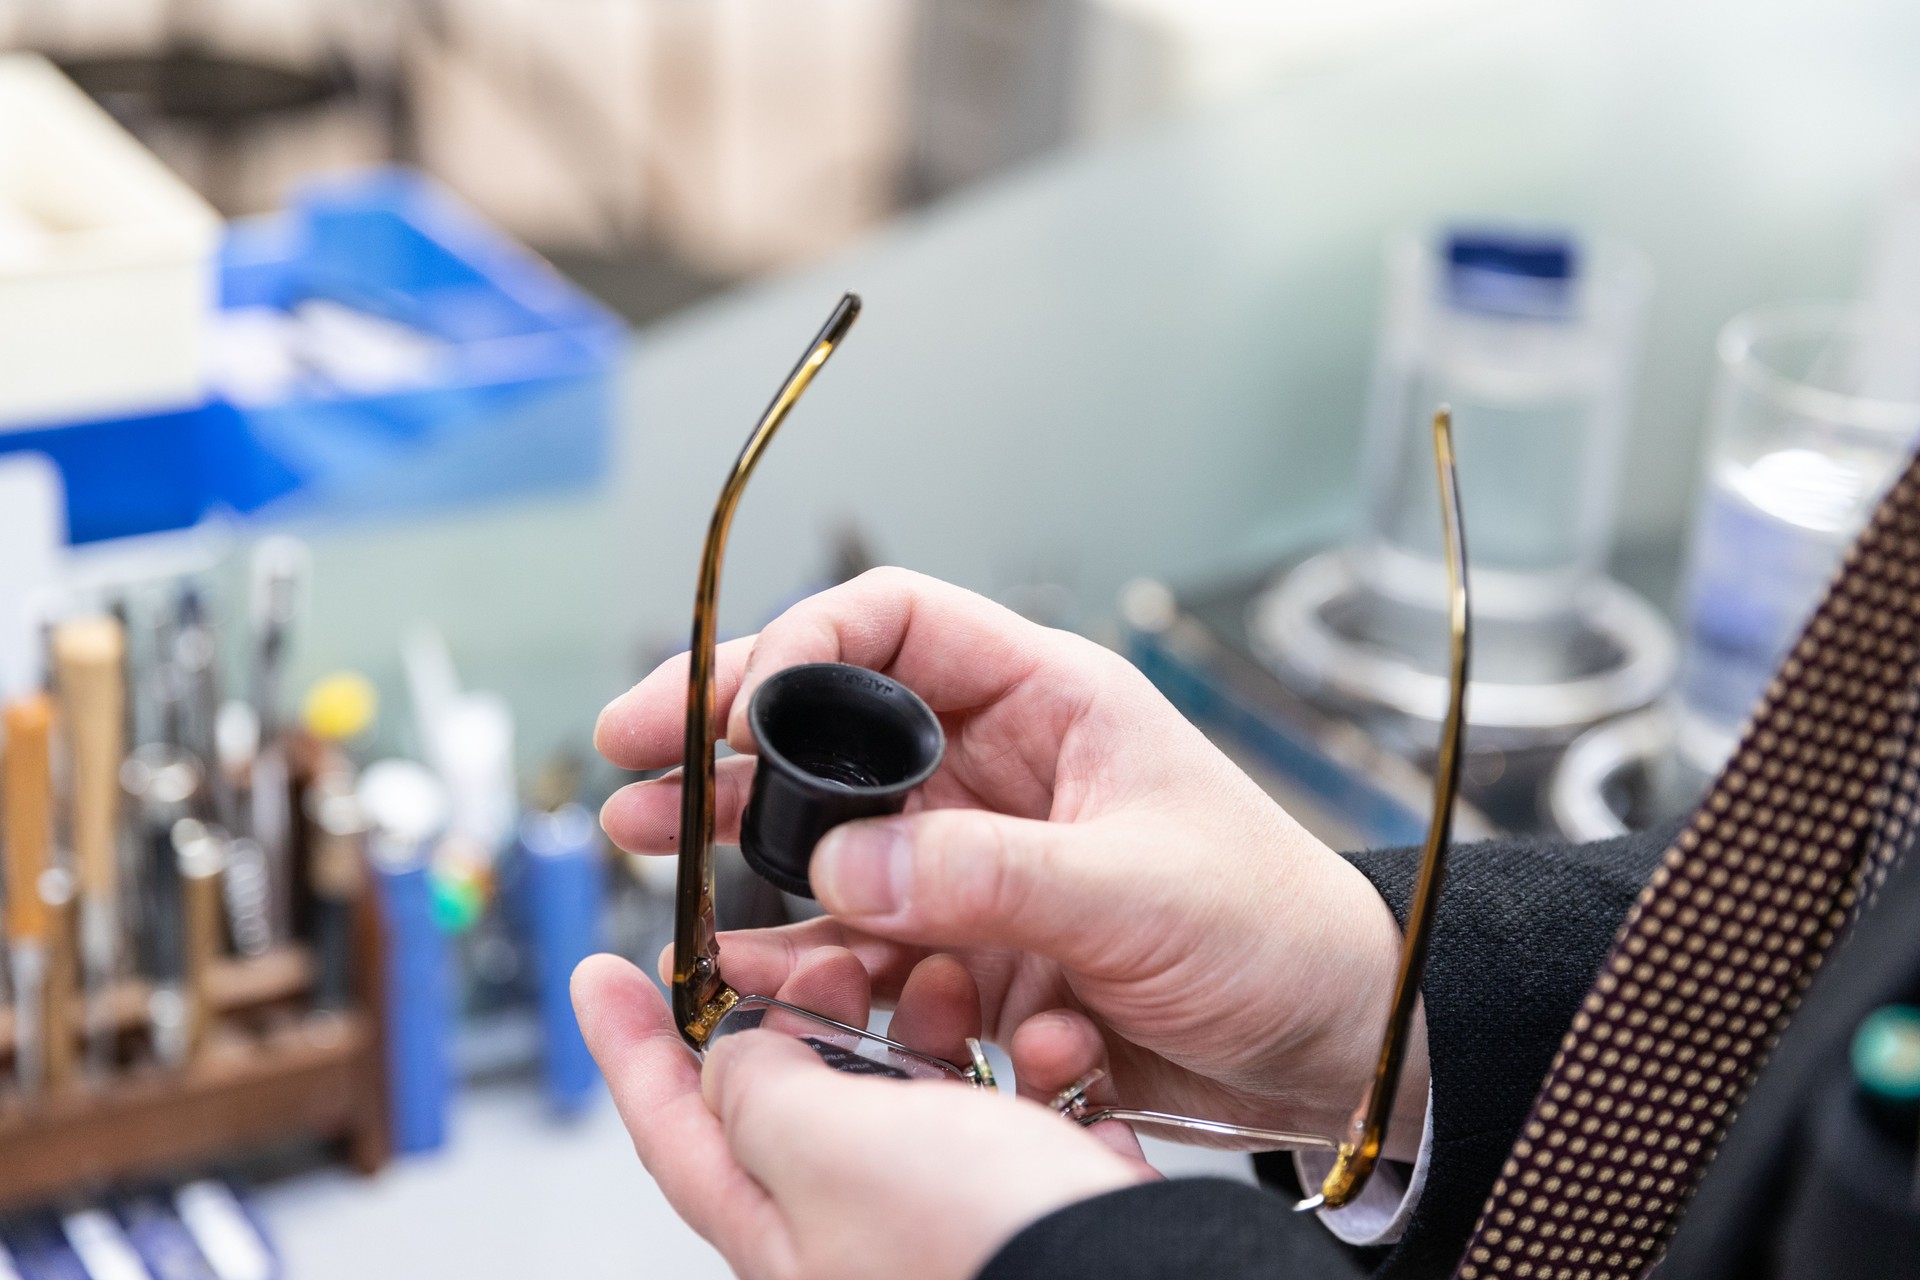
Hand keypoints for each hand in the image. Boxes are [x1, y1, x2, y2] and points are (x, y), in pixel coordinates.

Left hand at [573, 951, 1149, 1279]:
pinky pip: (1015, 1103)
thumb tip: (733, 1050)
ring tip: (962, 980)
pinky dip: (1031, 1060)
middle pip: (804, 1090)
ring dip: (937, 1015)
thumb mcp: (829, 1144)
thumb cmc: (983, 1248)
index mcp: (786, 1228)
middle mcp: (860, 1227)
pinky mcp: (1036, 1194)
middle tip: (839, 949)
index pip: (673, 1125)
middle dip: (822, 1001)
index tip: (599, 970)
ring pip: (918, 1081)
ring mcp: (951, 1211)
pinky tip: (1054, 1046)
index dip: (628, 1042)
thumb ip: (759, 1086)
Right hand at [597, 568, 1426, 1155]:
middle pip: (832, 736)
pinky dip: (834, 975)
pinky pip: (873, 947)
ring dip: (761, 881)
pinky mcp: (975, 945)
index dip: (788, 647)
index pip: (887, 628)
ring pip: (835, 851)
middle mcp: (996, 769)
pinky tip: (790, 993)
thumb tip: (839, 869)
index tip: (706, 705)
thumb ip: (985, 876)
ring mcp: (978, 859)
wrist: (1332, 1042)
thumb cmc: (1274, 929)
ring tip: (675, 899)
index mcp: (1043, 701)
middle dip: (727, 761)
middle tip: (632, 788)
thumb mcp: (1134, 889)